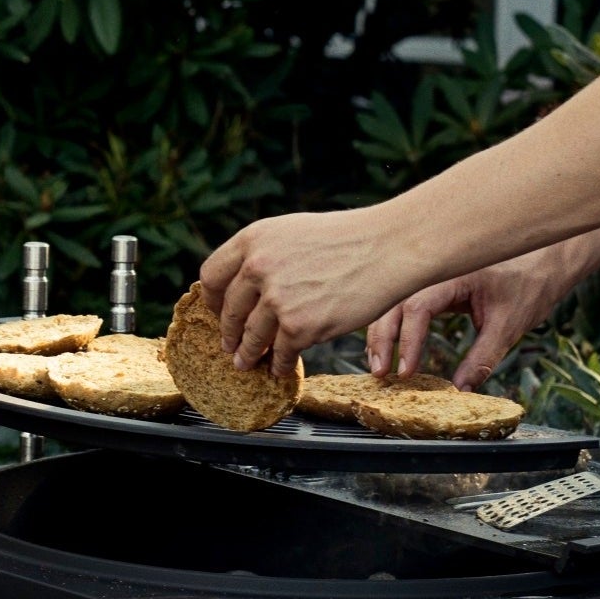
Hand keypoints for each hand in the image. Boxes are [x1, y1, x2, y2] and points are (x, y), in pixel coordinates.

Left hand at [198, 207, 413, 377]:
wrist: (388, 248)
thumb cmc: (348, 239)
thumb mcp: (293, 232)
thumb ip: (265, 253)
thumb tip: (244, 281)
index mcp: (253, 239)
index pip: (211, 275)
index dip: (211, 299)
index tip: (217, 311)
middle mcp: (258, 267)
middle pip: (228, 311)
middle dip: (227, 333)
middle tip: (229, 345)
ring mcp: (278, 299)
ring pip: (250, 338)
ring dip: (247, 354)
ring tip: (247, 362)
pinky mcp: (299, 327)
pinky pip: (279, 354)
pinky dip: (278, 364)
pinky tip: (280, 366)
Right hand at [366, 247, 577, 390]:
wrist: (548, 258)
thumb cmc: (531, 284)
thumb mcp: (508, 326)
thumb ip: (483, 359)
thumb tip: (460, 392)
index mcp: (454, 275)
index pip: (417, 307)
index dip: (407, 341)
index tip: (406, 372)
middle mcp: (437, 271)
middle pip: (394, 301)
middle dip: (382, 338)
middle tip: (379, 373)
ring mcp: (434, 275)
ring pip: (395, 301)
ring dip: (383, 332)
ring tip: (379, 366)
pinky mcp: (436, 284)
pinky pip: (406, 301)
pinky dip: (396, 325)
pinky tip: (391, 348)